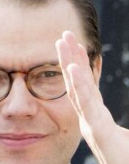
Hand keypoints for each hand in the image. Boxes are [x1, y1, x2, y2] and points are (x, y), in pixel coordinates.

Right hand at [56, 31, 128, 163]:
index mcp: (100, 122)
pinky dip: (76, 83)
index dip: (79, 68)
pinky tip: (71, 66)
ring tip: (63, 42)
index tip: (74, 47)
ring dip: (70, 63)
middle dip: (71, 58)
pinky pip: (86, 101)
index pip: (87, 89)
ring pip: (79, 88)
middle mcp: (93, 120)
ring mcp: (94, 124)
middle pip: (79, 83)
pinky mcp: (98, 129)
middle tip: (64, 34)